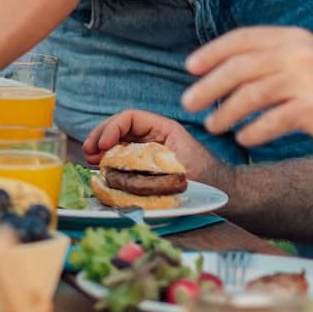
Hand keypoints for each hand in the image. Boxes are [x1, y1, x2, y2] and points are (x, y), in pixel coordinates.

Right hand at [83, 110, 235, 197]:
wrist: (225, 194)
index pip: (131, 118)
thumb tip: (121, 167)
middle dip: (101, 136)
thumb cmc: (209, 180)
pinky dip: (110, 161)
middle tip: (88, 151)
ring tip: (90, 160)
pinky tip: (101, 168)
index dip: (112, 128)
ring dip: (102, 148)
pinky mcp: (147, 165)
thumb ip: (153, 166)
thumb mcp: (180, 168)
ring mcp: (150, 150)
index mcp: (164, 129)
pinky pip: (124, 157)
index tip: (101, 145)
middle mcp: (154, 136)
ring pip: (119, 141)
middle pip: (120, 127)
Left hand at [183, 26, 312, 153]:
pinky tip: (244, 138)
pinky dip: (253, 131)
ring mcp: (308, 81)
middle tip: (188, 102)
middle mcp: (299, 54)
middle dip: (209, 86)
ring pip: (250, 95)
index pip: (242, 39)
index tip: (191, 67)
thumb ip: (277, 57)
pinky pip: (272, 121)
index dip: (212, 52)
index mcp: (295, 37)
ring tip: (213, 125)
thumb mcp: (312, 59)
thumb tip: (230, 67)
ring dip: (226, 112)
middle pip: (239, 67)